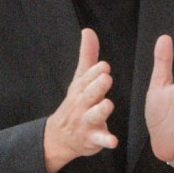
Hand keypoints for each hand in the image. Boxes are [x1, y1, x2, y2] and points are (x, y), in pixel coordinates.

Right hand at [43, 28, 115, 172]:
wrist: (59, 136)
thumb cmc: (76, 102)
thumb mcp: (80, 79)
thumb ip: (87, 56)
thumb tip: (88, 31)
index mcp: (80, 90)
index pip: (86, 79)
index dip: (94, 73)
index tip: (104, 66)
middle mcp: (81, 105)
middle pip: (88, 95)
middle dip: (96, 87)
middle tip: (106, 78)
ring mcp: (85, 122)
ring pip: (93, 116)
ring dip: (100, 111)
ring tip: (108, 104)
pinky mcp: (92, 138)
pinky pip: (99, 140)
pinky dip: (105, 141)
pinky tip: (113, 141)